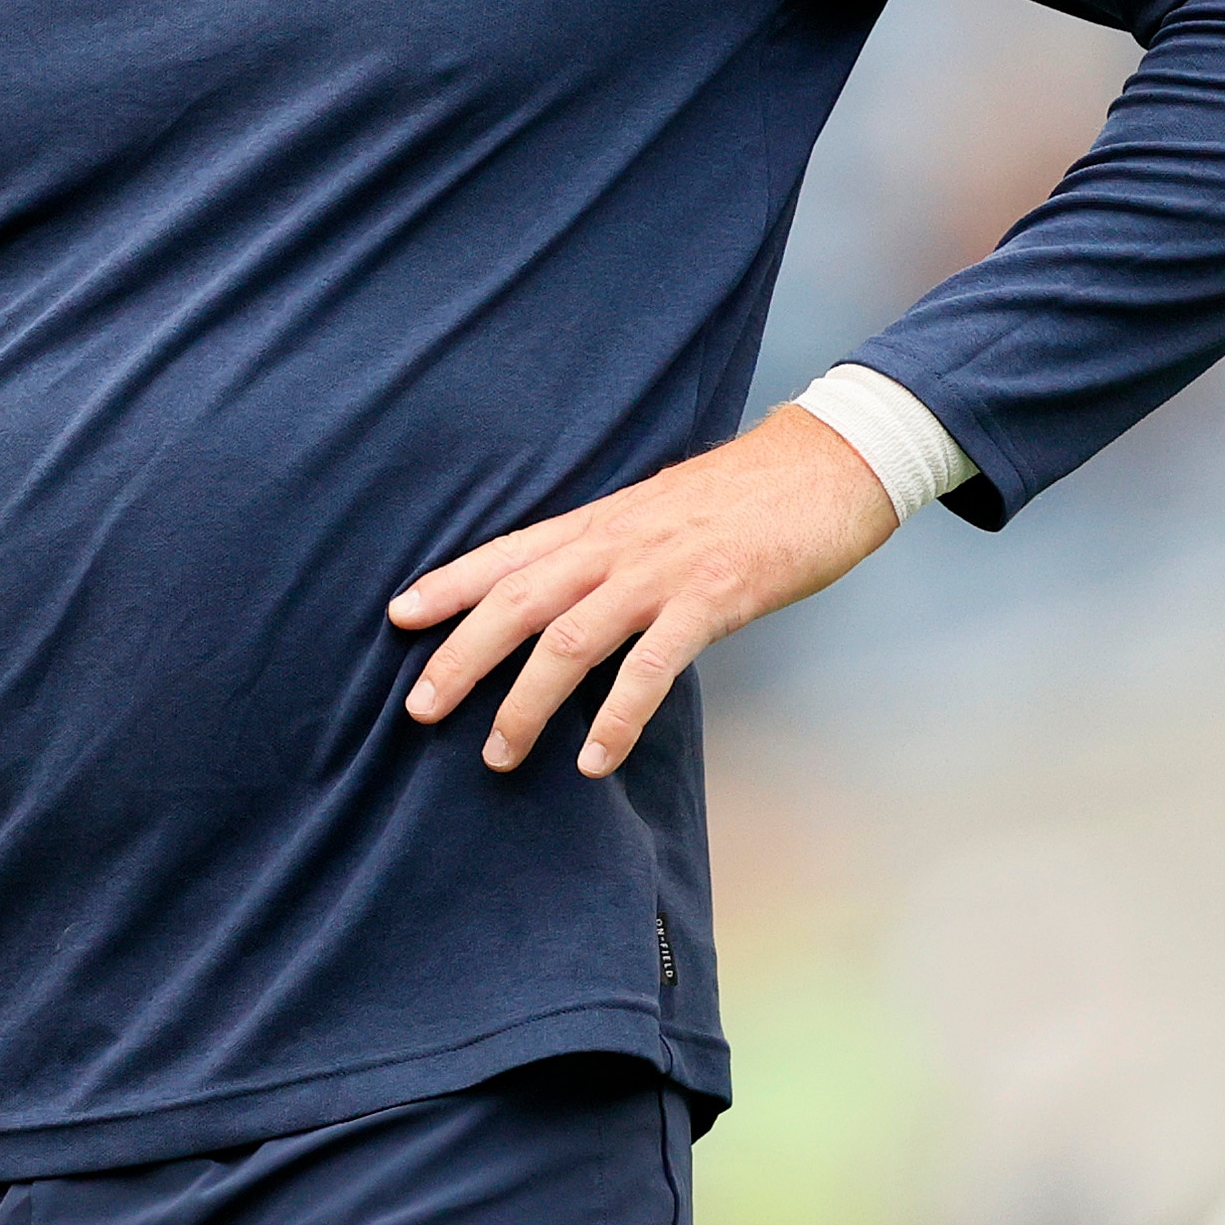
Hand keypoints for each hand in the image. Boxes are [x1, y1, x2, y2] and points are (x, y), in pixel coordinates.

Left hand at [390, 406, 897, 776]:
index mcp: (600, 523)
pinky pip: (650, 666)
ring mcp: (660, 572)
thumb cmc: (744, 496)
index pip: (507, 553)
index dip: (450, 583)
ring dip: (526, 703)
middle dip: (460, 655)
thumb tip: (570, 599)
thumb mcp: (659, 514)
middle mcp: (615, 545)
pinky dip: (617, 716)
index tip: (399, 615)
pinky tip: (595, 760)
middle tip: (418, 708)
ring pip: (568, 639)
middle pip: (517, 600)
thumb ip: (611, 553)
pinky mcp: (712, 599)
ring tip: (496, 756)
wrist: (825, 464)